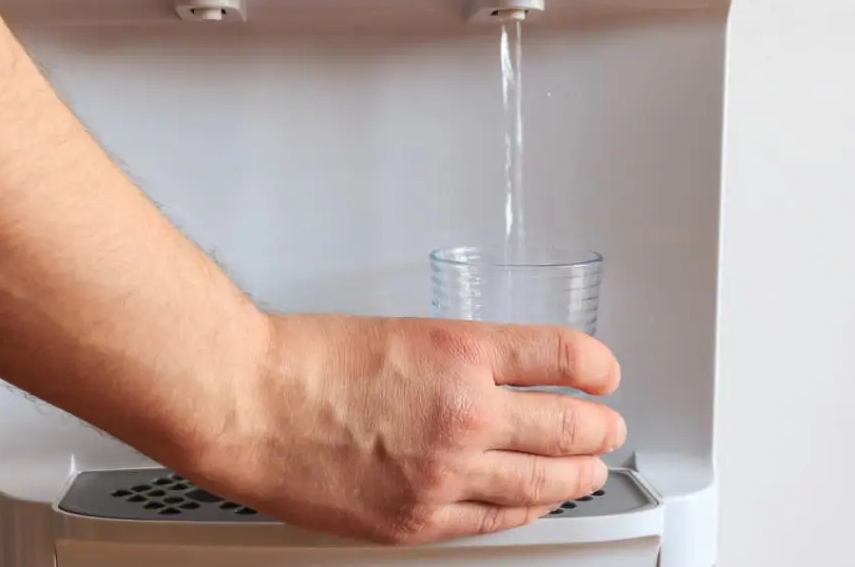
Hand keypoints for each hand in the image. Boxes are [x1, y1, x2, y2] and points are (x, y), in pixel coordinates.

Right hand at [182, 313, 625, 544]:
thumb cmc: (302, 362)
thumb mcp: (399, 332)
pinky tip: (534, 504)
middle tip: (607, 427)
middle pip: (570, 425)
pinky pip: (496, 521)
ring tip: (585, 470)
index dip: (597, 367)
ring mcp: (444, 474)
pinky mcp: (418, 520)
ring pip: (545, 482)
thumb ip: (458, 360)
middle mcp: (464, 413)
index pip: (565, 356)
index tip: (603, 374)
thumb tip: (503, 379)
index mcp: (459, 352)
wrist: (247, 405)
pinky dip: (528, 510)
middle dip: (599, 428)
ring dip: (577, 474)